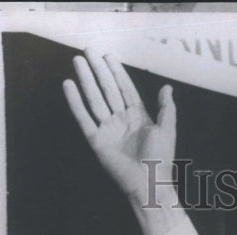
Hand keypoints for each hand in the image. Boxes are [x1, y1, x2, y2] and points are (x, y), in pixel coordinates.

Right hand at [63, 49, 176, 202]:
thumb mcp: (168, 130)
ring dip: (86, 80)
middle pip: (107, 89)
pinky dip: (75, 102)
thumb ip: (167, 108)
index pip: (125, 88)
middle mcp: (121, 120)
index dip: (117, 72)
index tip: (108, 56)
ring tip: (77, 61)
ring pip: (94, 99)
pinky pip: (84, 118)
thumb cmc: (161, 159)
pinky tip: (69, 85)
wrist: (149, 182)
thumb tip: (167, 87)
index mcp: (139, 116)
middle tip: (87, 50)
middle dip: (98, 70)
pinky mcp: (96, 140)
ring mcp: (108, 129)